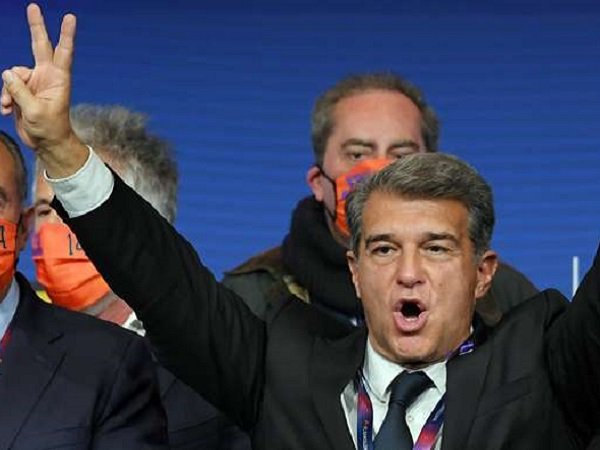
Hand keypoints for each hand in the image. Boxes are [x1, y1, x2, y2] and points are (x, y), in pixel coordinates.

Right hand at [1, 3, 86, 176]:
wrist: (46, 142)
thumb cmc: (49, 128)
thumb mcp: (35, 111)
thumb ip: (20, 91)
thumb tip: (7, 73)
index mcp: (58, 79)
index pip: (63, 52)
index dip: (66, 35)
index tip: (70, 18)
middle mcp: (46, 76)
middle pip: (39, 46)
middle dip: (36, 27)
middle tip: (33, 6)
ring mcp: (34, 82)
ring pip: (13, 73)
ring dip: (8, 90)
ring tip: (9, 106)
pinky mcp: (22, 90)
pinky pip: (7, 85)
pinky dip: (4, 97)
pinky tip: (6, 109)